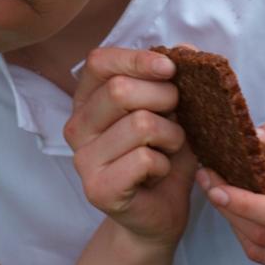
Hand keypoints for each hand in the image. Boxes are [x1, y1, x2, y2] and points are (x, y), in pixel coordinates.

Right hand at [64, 47, 197, 246]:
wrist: (158, 215)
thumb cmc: (162, 158)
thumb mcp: (171, 113)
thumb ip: (173, 81)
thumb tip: (187, 49)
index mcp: (87, 101)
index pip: (99, 62)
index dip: (137, 59)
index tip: (170, 69)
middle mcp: (77, 127)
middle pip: (121, 91)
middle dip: (164, 98)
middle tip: (178, 116)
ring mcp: (83, 160)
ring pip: (139, 124)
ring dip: (171, 136)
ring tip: (171, 149)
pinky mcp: (97, 189)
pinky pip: (144, 159)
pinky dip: (165, 164)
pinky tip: (161, 173)